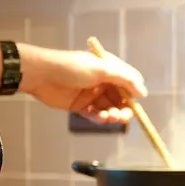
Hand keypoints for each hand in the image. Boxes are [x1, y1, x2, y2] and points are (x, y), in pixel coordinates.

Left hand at [18, 43, 147, 123]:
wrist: (41, 75)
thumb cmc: (71, 67)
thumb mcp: (102, 69)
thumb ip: (125, 79)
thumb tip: (143, 93)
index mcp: (109, 69)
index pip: (129, 82)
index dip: (134, 94)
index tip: (135, 104)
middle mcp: (103, 82)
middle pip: (121, 99)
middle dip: (124, 108)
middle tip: (122, 116)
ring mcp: (92, 94)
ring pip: (109, 108)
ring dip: (112, 115)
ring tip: (108, 117)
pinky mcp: (81, 106)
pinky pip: (96, 115)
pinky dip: (100, 118)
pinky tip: (99, 118)